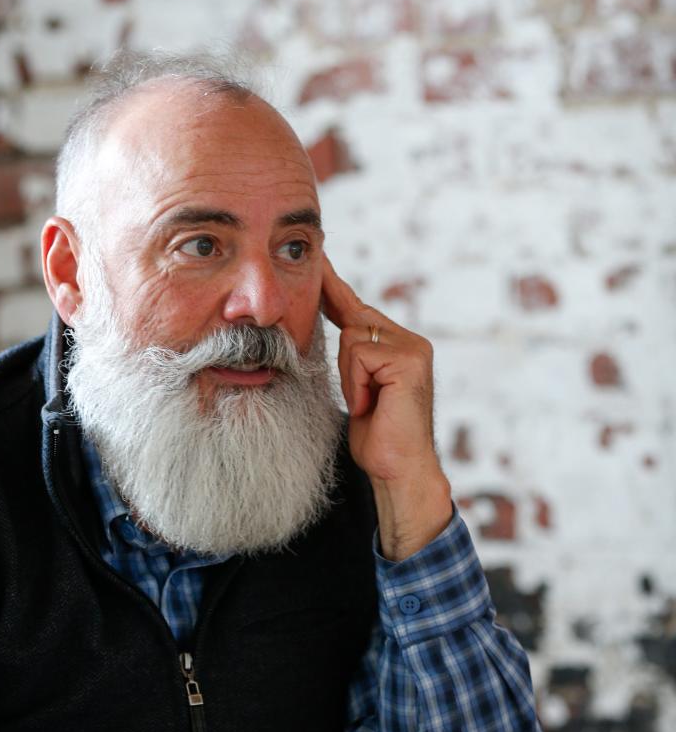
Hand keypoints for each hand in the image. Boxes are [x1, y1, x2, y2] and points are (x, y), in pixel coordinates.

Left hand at [321, 255, 451, 559]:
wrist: (398, 470)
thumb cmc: (376, 437)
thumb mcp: (357, 388)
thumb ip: (352, 357)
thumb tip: (327, 328)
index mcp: (399, 345)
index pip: (358, 310)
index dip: (335, 290)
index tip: (318, 260)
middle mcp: (411, 341)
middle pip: (354, 320)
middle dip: (343, 354)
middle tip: (358, 390)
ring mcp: (414, 348)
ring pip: (353, 336)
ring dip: (349, 375)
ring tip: (366, 404)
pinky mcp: (410, 360)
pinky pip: (360, 353)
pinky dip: (356, 383)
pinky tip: (370, 405)